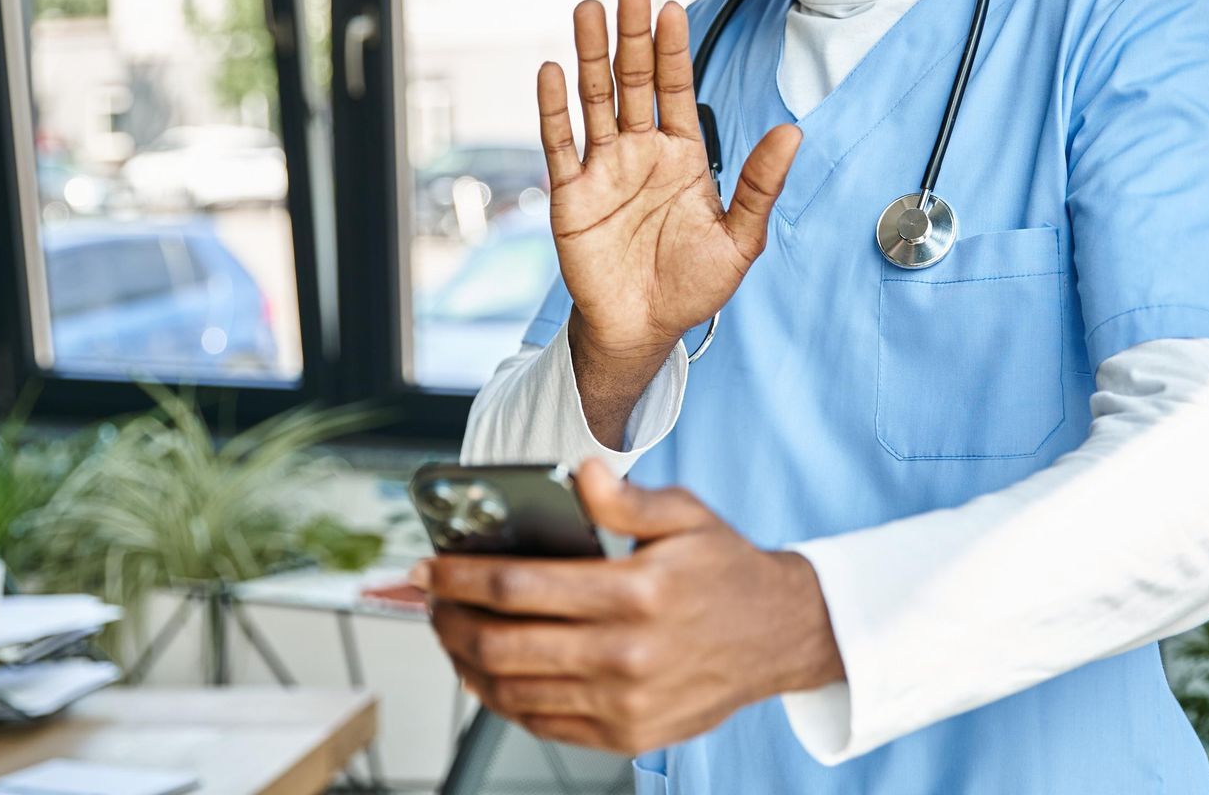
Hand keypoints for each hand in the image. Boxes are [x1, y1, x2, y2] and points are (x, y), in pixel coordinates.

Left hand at [412, 459, 844, 755]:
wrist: (778, 637)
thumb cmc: (725, 571)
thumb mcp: (686, 516)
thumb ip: (626, 498)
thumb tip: (579, 473)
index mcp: (636, 592)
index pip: (519, 587)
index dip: (460, 576)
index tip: (430, 566)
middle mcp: (626, 655)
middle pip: (501, 645)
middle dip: (449, 620)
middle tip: (430, 599)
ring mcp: (623, 703)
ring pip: (511, 691)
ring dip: (465, 661)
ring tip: (451, 631)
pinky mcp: (625, 734)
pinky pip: (541, 722)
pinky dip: (502, 698)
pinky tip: (488, 671)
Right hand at [539, 0, 801, 366]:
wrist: (642, 330)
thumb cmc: (692, 285)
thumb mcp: (739, 238)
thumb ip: (760, 185)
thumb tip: (795, 133)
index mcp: (681, 155)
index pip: (676, 89)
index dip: (671, 50)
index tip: (669, 7)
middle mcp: (639, 152)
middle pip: (632, 81)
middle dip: (630, 35)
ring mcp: (602, 169)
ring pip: (594, 100)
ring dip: (590, 55)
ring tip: (588, 9)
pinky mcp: (571, 194)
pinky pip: (560, 144)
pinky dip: (554, 109)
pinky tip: (553, 71)